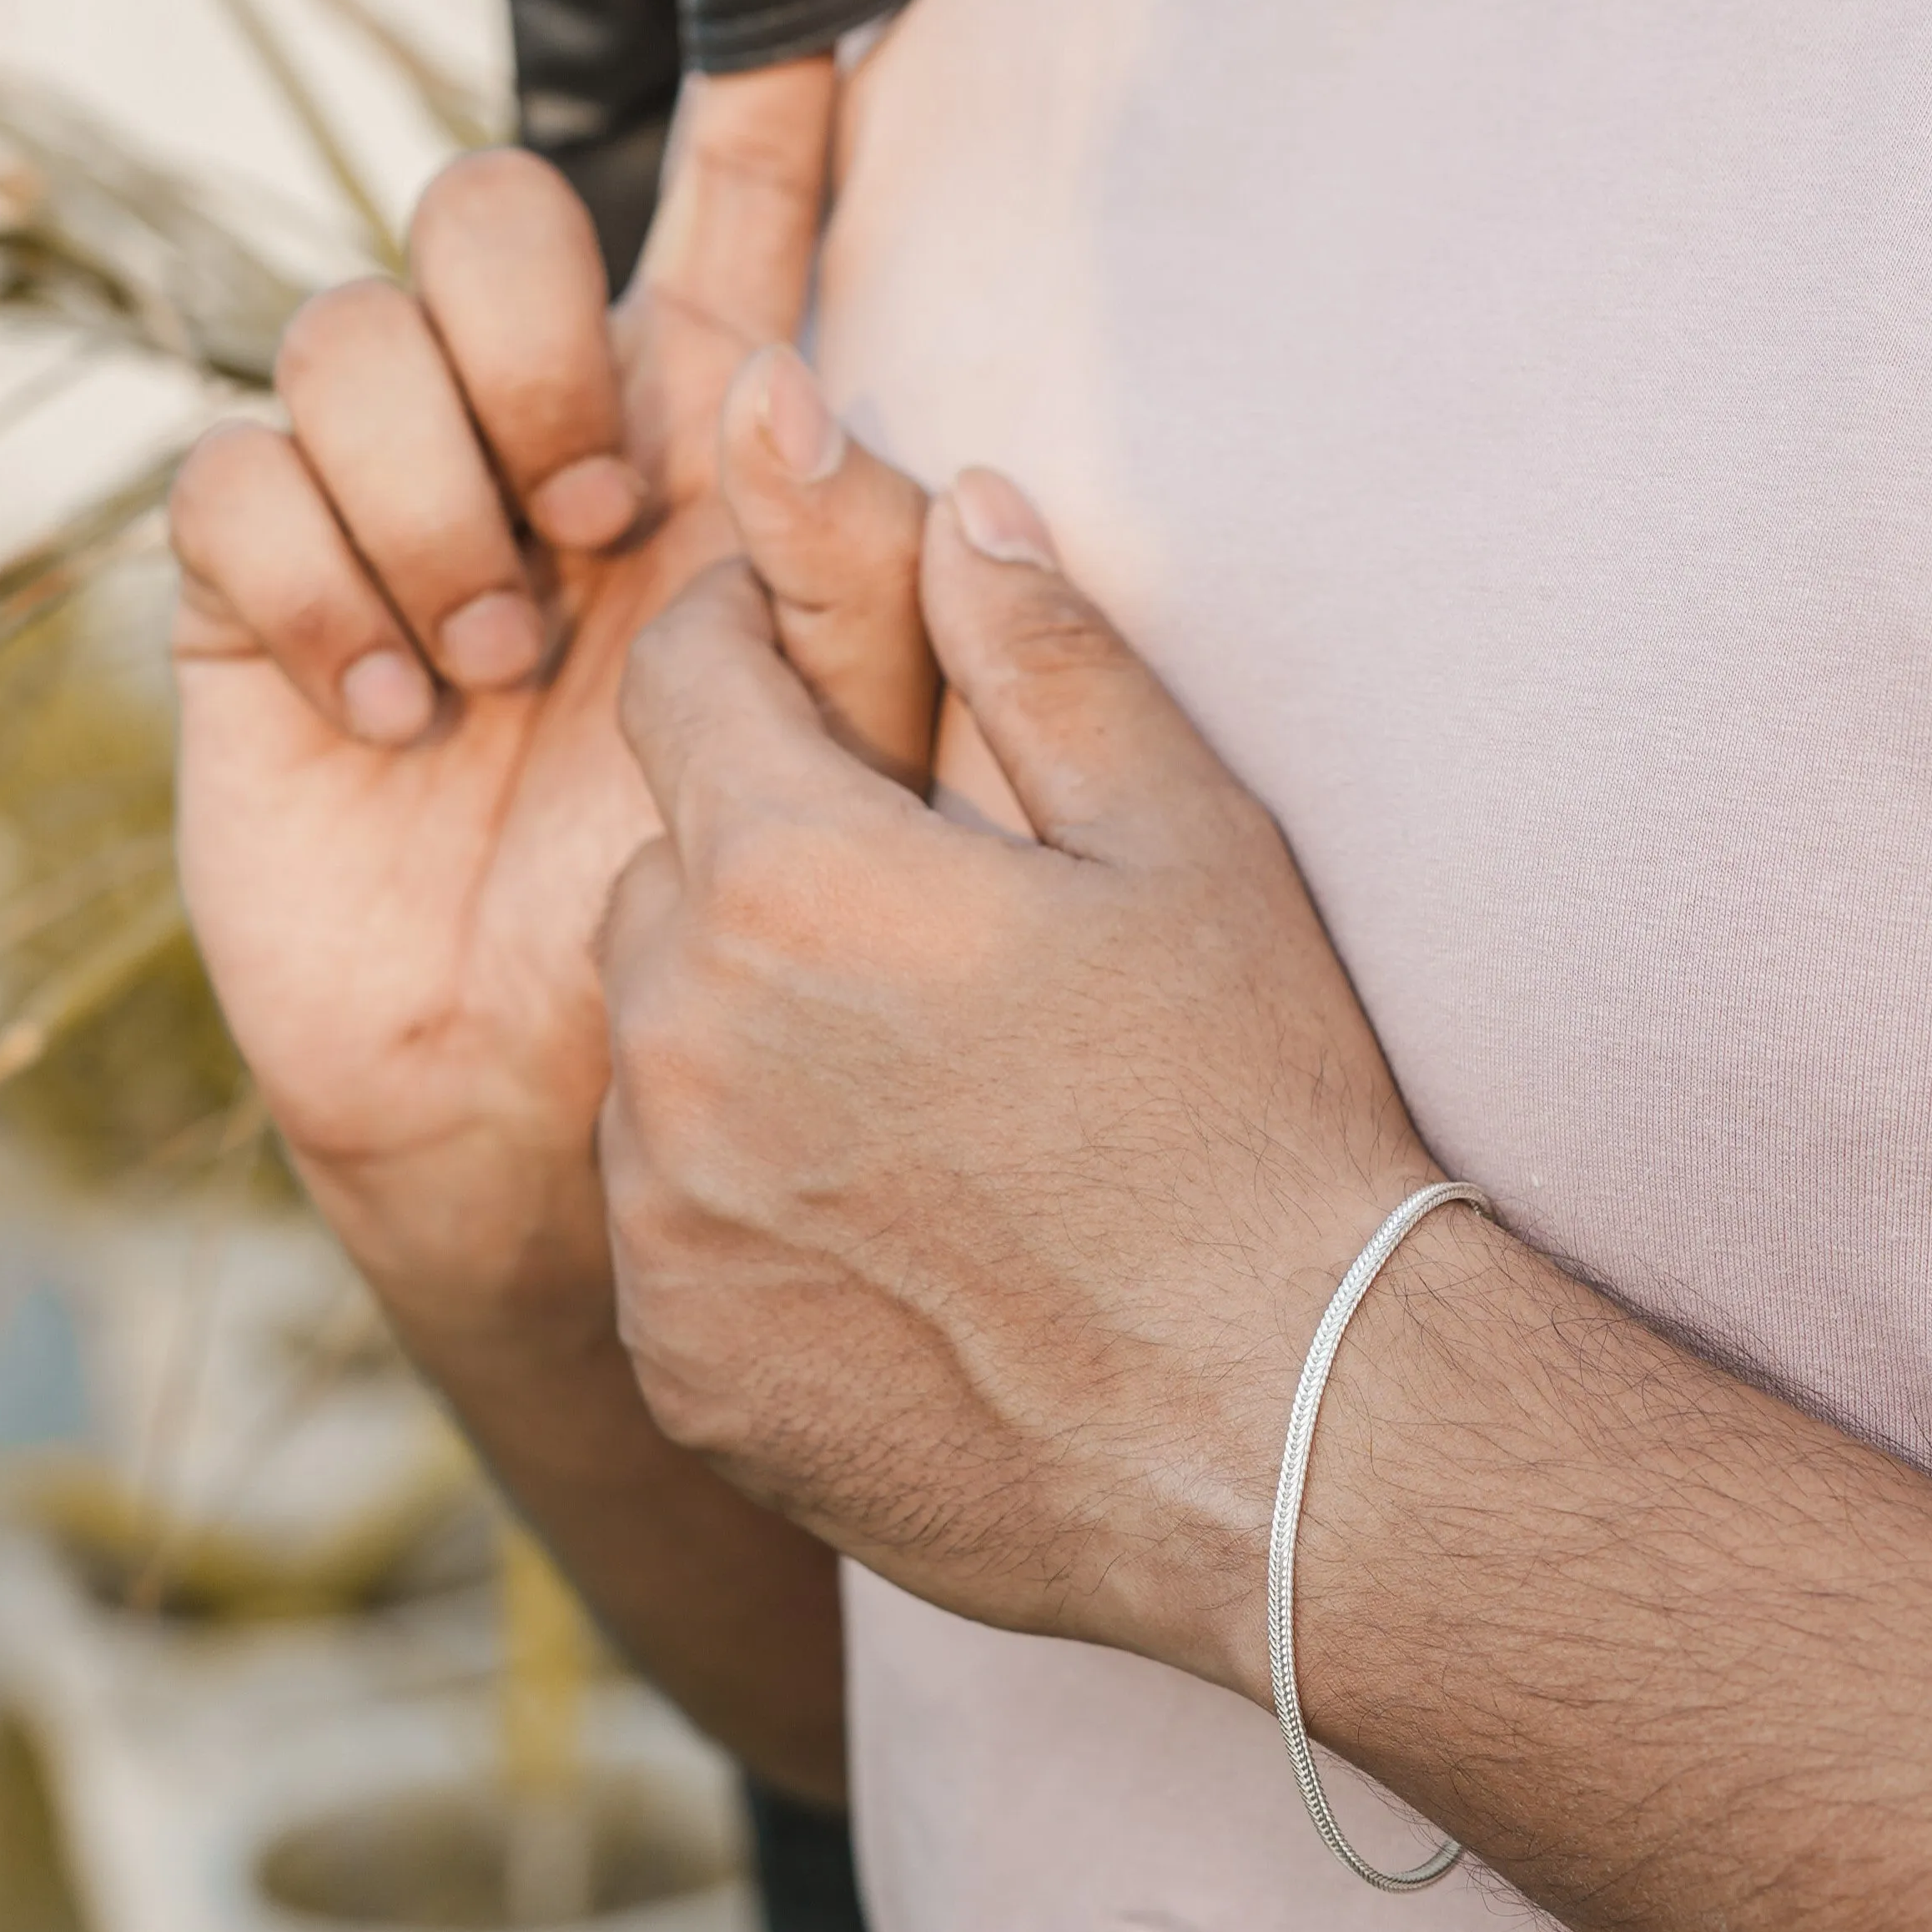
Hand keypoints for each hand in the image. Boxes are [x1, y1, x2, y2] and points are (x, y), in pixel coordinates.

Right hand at [170, 64, 928, 1329]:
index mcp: (703, 462)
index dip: (755, 125)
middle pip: (486, 209)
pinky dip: (319, 582)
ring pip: (346, 332)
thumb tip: (789, 388)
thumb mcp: (839, 761)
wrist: (550, 1099)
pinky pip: (236, 479)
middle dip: (532, 338)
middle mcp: (539, 453)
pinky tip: (393, 711)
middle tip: (599, 520)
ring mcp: (391, 513)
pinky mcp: (259, 596)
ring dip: (433, 494)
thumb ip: (847, 587)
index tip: (798, 32)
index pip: (730, 245)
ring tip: (501, 662)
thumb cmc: (718, 928)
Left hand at [597, 468, 1438, 1684]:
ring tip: (919, 1111)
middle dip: (757, 875)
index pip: (685, 681)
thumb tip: (961, 503)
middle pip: (662, 884)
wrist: (1278, 1428)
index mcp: (794, 880)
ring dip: (741, 1050)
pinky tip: (895, 1244)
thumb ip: (1045, 656)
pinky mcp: (678, 1361)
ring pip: (653, 1062)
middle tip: (914, 941)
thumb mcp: (1191, 848)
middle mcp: (680, 1041)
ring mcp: (663, 1218)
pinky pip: (666, 1231)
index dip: (744, 646)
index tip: (804, 673)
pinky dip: (741, 1211)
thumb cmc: (1256, 1117)